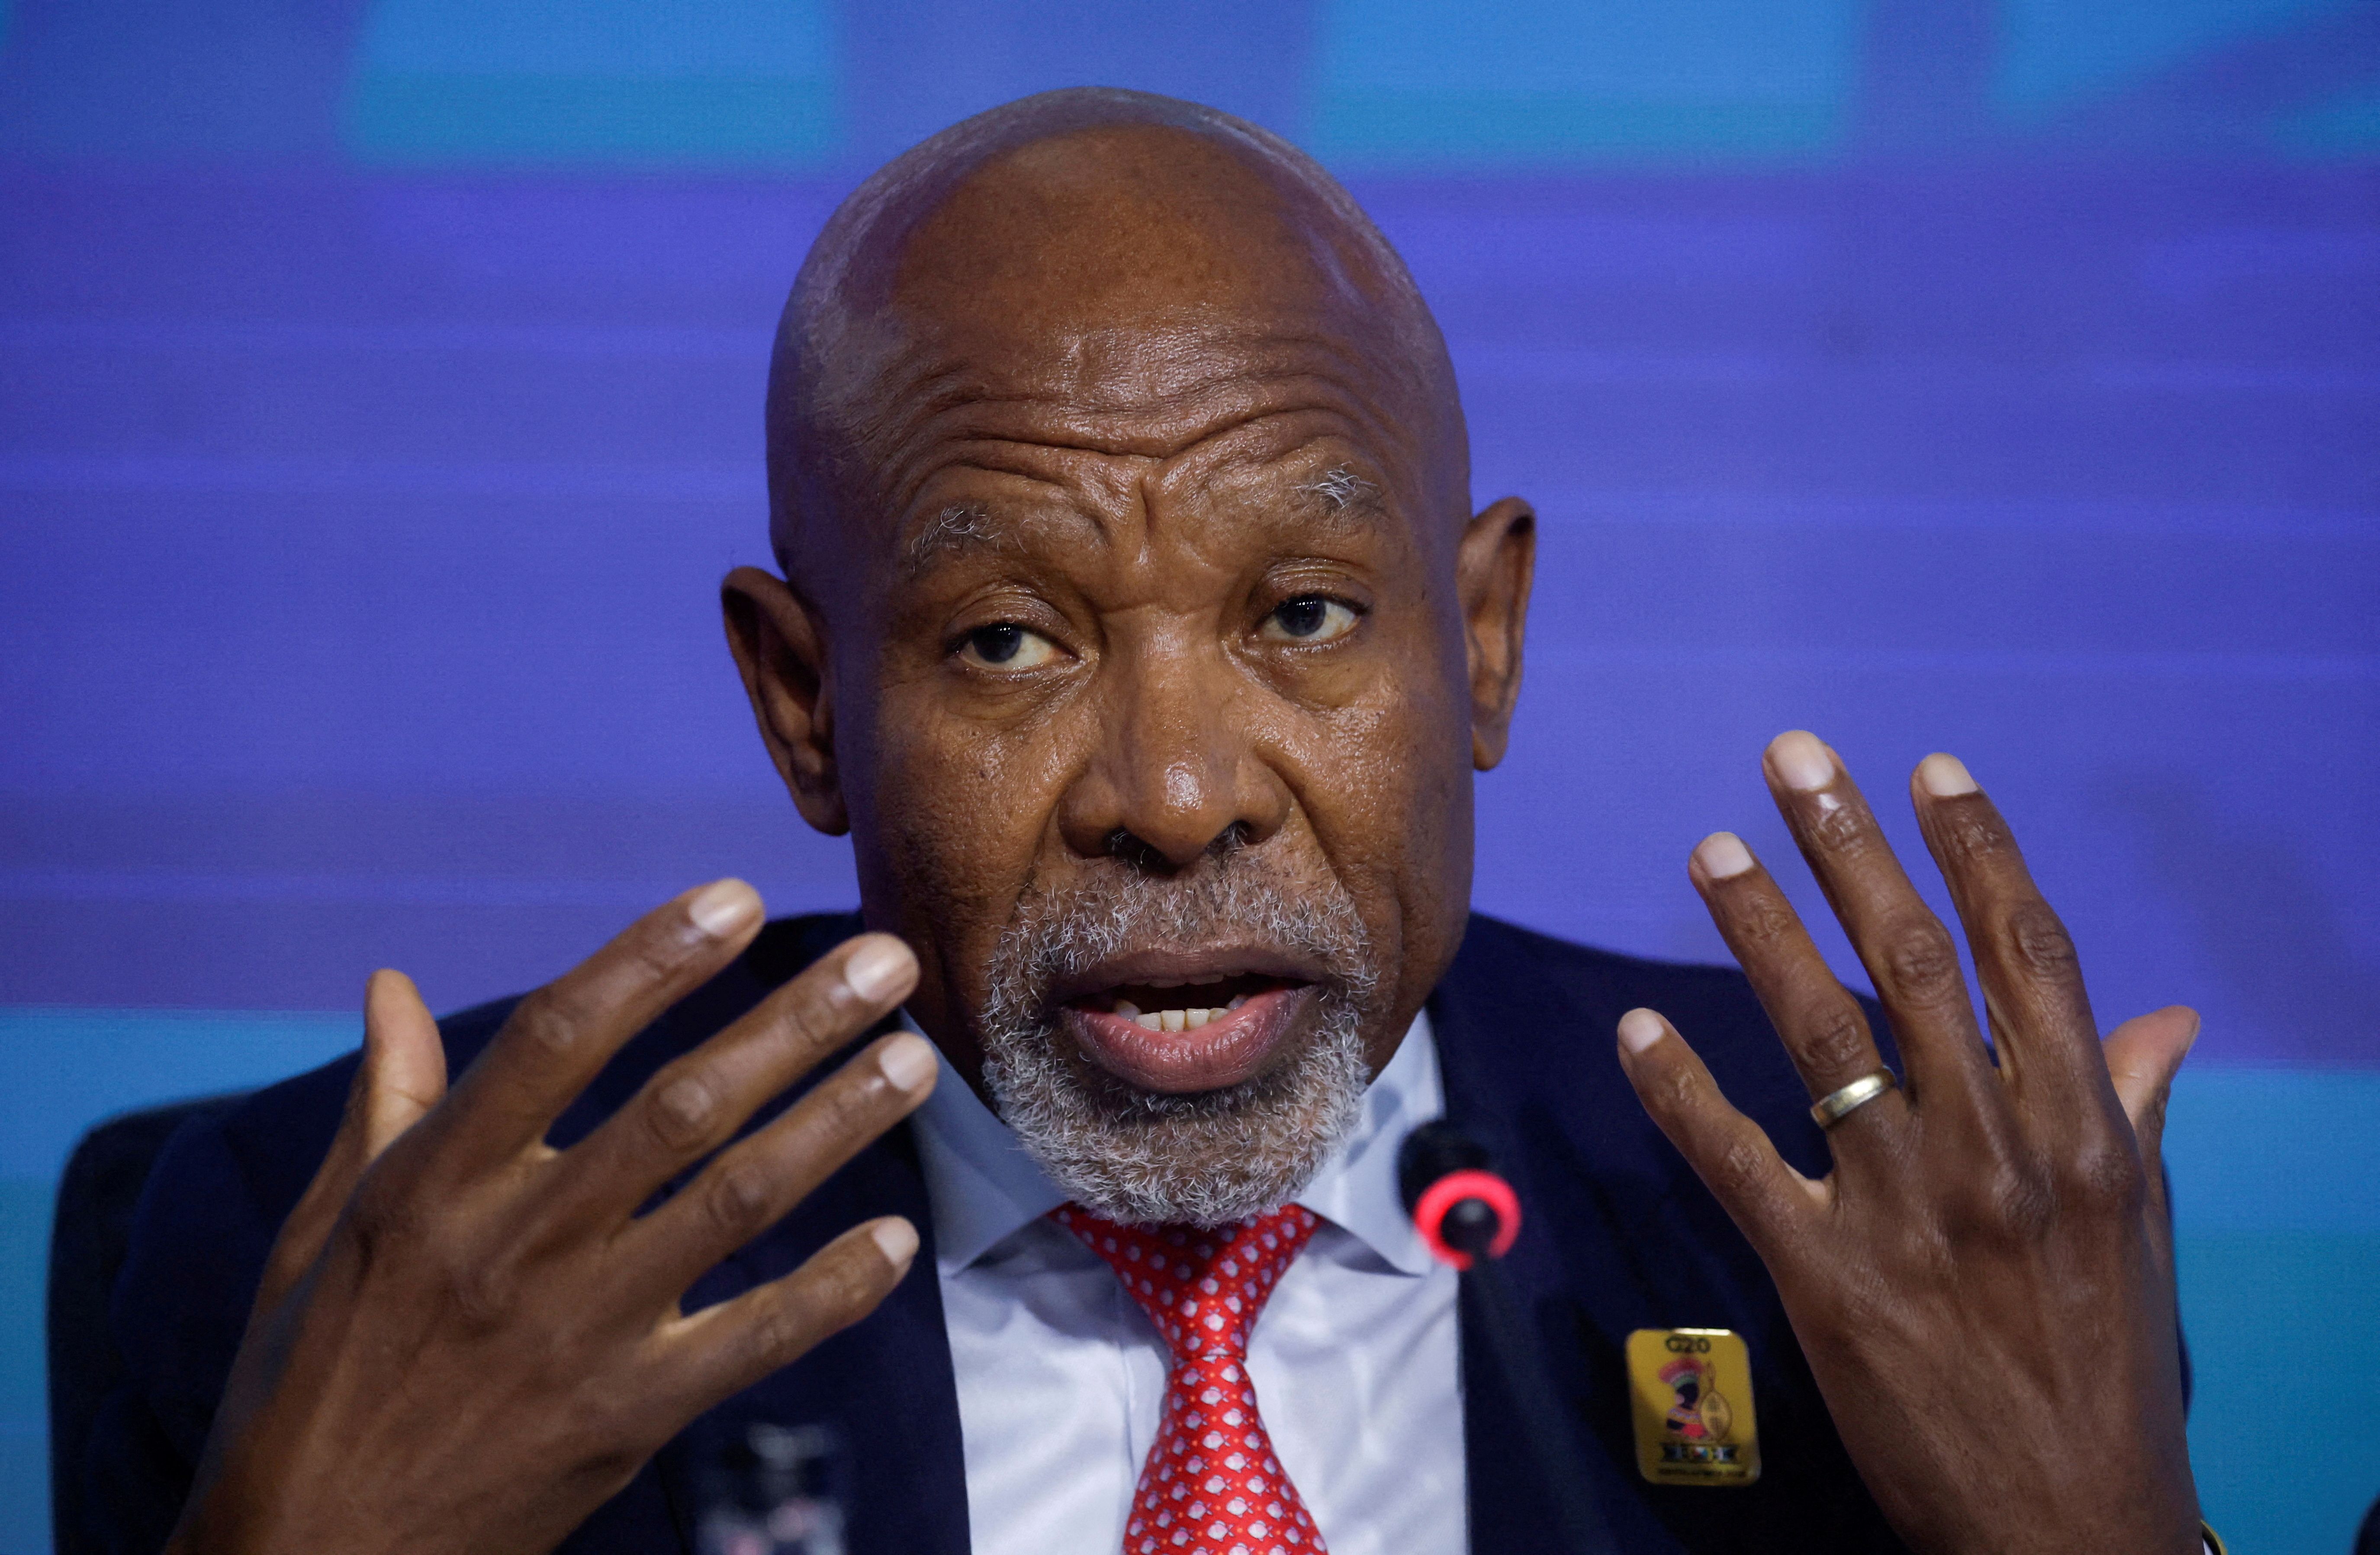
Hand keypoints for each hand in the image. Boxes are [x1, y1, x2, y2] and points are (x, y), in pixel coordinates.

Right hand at [169, 881, 935, 1554]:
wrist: (308, 1554)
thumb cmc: (312, 1376)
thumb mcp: (319, 1231)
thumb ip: (382, 1103)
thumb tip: (391, 982)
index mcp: (432, 1183)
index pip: (558, 1036)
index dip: (650, 958)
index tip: (737, 896)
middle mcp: (513, 1244)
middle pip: (681, 1108)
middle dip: (795, 1023)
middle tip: (886, 960)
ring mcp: (578, 1332)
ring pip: (736, 1203)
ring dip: (837, 1126)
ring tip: (914, 1062)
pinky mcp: (625, 1417)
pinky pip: (754, 1340)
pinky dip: (831, 1290)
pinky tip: (896, 1241)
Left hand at [1616, 732, 2200, 1554]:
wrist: (2072, 1523)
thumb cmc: (2108, 1367)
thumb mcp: (2139, 1231)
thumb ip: (2133, 1111)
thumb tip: (2164, 1021)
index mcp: (2085, 1134)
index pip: (2028, 957)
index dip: (1978, 851)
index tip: (1930, 770)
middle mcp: (1999, 1155)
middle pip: (1917, 965)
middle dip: (1850, 849)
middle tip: (1792, 758)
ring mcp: (1908, 1214)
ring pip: (1823, 1037)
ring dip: (1760, 933)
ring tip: (1710, 852)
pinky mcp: (1826, 1279)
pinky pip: (1736, 1162)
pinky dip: (1681, 1090)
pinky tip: (1636, 1029)